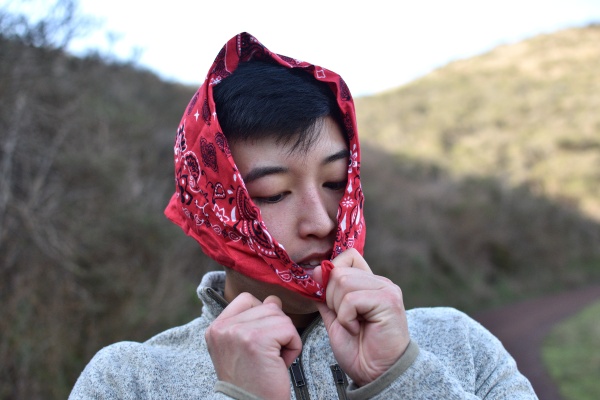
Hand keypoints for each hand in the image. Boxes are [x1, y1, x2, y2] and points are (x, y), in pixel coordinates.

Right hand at [205, 293, 301, 398]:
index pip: (246, 299)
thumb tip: (274, 299)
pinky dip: (293, 347)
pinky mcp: (257, 340)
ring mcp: (238, 332)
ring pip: (280, 316)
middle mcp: (223, 328)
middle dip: (277, 331)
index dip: (262, 316)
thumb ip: (255, 321)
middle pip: (268, 306)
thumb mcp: (244, 348)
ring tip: (272, 360)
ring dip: (285, 339)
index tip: (260, 342)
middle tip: (266, 357)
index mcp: (216, 328)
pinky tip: (279, 363)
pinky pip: (289, 329)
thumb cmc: (251, 383)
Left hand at [313, 249, 409, 386]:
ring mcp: (386, 289)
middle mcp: (380, 282)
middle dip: (331, 298)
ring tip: (352, 324)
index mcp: (369, 282)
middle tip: (345, 319)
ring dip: (339, 309)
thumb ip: (327, 295)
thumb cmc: (358, 349)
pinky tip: (357, 329)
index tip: (330, 299)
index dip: (332, 273)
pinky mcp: (388, 301)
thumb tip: (317, 271)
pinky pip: (351, 299)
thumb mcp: (335, 317)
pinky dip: (346, 318)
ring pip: (343, 282)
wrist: (376, 373)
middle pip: (339, 271)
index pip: (348, 257)